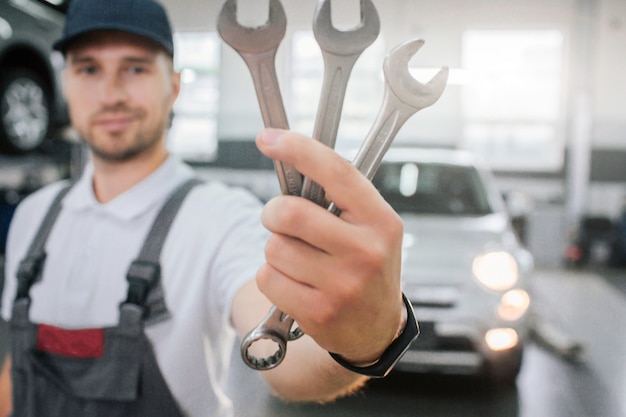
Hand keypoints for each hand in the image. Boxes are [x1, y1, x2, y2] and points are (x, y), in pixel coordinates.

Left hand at [255, 128, 404, 363]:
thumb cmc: (367, 267)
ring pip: (274, 248)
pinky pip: (267, 278)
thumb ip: (338, 197)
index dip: (299, 149)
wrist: (376, 329)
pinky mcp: (319, 312)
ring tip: (300, 262)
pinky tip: (296, 284)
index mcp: (381, 220)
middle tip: (279, 219)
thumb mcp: (371, 228)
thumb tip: (288, 155)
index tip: (269, 138)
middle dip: (272, 213)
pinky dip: (271, 277)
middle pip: (290, 213)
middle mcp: (367, 251)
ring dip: (276, 250)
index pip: (336, 172)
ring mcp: (344, 285)